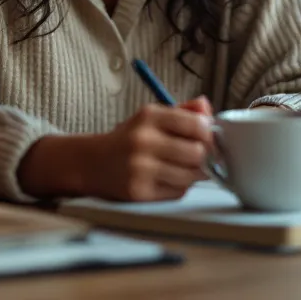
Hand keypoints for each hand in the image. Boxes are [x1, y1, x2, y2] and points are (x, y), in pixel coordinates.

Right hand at [16, 97, 213, 201]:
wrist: (91, 163)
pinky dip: (179, 187)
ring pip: (190, 175)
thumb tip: (208, 109)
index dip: (209, 133)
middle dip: (203, 156)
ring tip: (182, 168)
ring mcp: (140, 168)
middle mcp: (143, 141)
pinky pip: (178, 192)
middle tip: (198, 156)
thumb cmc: (128, 139)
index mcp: (149, 116)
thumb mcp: (151, 117)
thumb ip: (183, 111)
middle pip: (197, 153)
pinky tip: (167, 178)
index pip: (197, 124)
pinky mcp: (139, 192)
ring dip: (193, 174)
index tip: (207, 137)